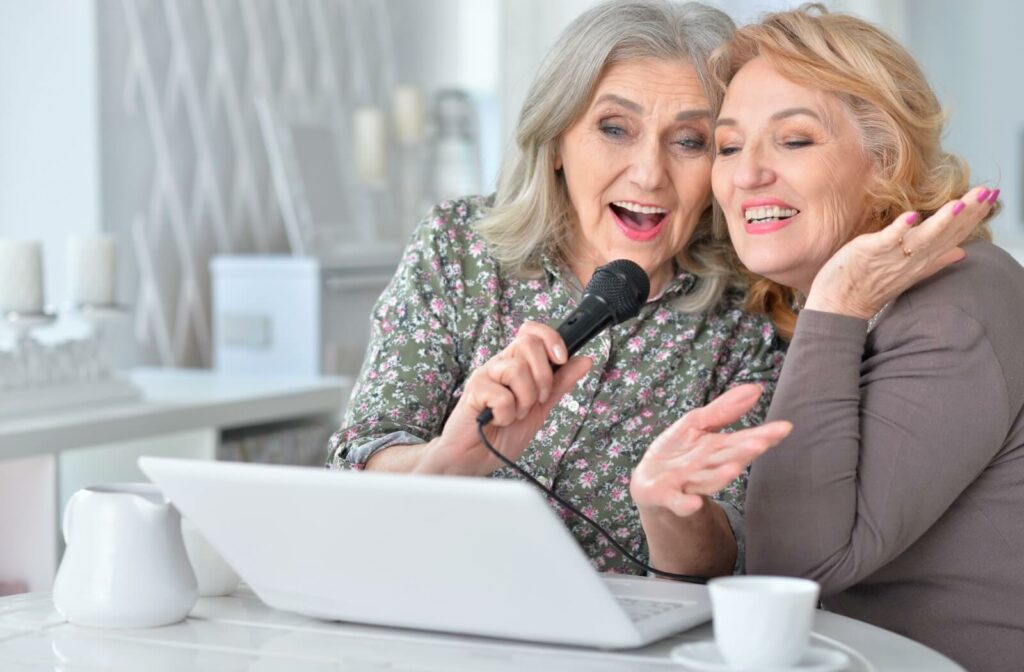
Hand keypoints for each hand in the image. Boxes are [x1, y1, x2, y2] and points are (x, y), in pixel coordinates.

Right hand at [419, 321, 592, 476]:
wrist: (475, 459)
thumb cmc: (502, 434)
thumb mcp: (541, 408)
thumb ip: (560, 383)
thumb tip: (584, 360)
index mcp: (516, 364)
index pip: (532, 332)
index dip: (551, 338)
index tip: (561, 360)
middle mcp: (500, 364)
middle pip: (529, 343)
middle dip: (544, 376)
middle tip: (538, 400)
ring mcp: (485, 375)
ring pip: (517, 369)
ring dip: (525, 400)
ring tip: (514, 415)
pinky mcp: (473, 391)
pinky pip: (502, 395)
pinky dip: (507, 414)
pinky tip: (498, 421)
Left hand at [630, 384, 791, 517]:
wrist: (647, 479)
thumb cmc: (679, 449)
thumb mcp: (698, 422)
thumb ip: (726, 409)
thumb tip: (757, 388)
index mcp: (718, 449)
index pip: (743, 440)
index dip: (763, 434)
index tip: (785, 427)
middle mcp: (708, 467)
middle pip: (729, 458)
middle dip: (745, 452)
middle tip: (761, 442)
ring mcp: (689, 482)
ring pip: (708, 480)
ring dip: (720, 475)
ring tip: (734, 467)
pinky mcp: (668, 495)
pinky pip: (678, 501)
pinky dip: (685, 504)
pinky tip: (694, 503)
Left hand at [805, 186, 996, 318]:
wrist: (840, 305)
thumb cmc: (871, 285)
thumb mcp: (909, 271)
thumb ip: (936, 261)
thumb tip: (961, 253)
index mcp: (924, 260)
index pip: (955, 235)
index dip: (974, 216)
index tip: (992, 196)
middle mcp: (913, 259)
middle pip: (946, 234)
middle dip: (968, 213)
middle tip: (988, 192)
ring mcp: (893, 257)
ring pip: (924, 238)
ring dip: (942, 221)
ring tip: (960, 203)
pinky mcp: (870, 253)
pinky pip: (888, 241)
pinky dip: (899, 229)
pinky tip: (911, 216)